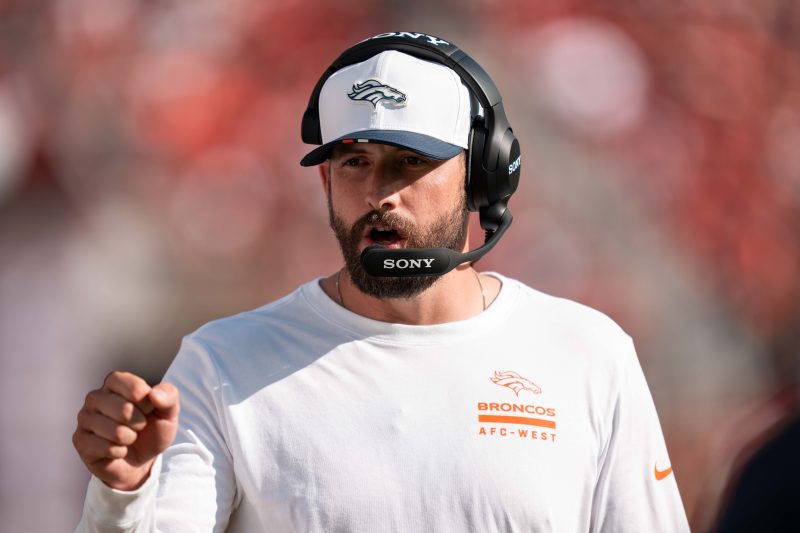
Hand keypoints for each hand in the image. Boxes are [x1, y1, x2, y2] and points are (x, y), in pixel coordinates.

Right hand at [73, 371, 179, 490]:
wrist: (139, 460)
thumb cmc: (151, 430)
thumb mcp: (168, 413)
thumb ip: (168, 397)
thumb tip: (154, 395)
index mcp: (116, 381)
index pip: (135, 388)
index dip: (148, 404)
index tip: (148, 409)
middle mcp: (96, 396)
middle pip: (124, 410)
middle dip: (139, 424)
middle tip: (137, 426)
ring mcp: (85, 418)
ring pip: (115, 431)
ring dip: (129, 439)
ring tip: (128, 438)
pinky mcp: (80, 440)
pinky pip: (106, 448)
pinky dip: (119, 452)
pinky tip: (118, 449)